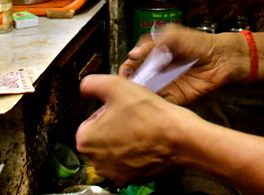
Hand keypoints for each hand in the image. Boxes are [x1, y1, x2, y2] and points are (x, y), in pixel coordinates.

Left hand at [76, 74, 195, 184]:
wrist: (178, 137)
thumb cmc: (148, 114)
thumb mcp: (115, 86)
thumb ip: (92, 84)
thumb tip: (85, 88)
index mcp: (85, 140)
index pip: (90, 120)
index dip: (107, 110)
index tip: (122, 108)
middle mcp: (96, 161)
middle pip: (101, 137)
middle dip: (114, 127)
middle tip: (133, 117)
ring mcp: (114, 173)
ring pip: (114, 150)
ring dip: (124, 140)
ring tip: (141, 128)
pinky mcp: (131, 179)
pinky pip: (128, 162)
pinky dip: (136, 153)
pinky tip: (147, 141)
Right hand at [120, 26, 243, 104]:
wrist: (221, 57)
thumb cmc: (199, 43)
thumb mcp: (173, 35)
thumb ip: (152, 44)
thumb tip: (133, 54)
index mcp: (157, 55)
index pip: (135, 62)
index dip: (128, 66)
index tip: (124, 69)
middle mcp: (159, 71)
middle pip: (137, 78)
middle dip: (129, 80)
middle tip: (126, 82)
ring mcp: (166, 85)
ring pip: (146, 91)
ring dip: (138, 93)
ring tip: (134, 92)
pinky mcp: (176, 97)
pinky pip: (161, 102)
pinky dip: (153, 103)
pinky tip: (148, 101)